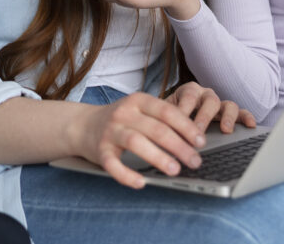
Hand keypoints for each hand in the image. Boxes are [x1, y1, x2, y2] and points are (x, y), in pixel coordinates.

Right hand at [72, 91, 207, 188]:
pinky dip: (126, 174)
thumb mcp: (139, 110)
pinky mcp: (100, 150)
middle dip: (179, 146)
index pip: (167, 111)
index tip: (201, 142)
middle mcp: (124, 113)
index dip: (186, 127)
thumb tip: (195, 140)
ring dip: (158, 157)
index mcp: (137, 101)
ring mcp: (110, 131)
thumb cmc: (121, 120)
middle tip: (195, 162)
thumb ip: (162, 119)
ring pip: (136, 142)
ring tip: (175, 170)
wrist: (82, 125)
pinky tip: (141, 183)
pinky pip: (113, 164)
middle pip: (156, 128)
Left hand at [167, 81, 256, 133]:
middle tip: (198, 132)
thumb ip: (164, 120)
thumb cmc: (170, 115)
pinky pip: (242, 113)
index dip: (184, 109)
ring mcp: (220, 103)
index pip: (188, 97)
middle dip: (204, 117)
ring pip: (228, 105)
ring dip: (227, 118)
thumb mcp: (164, 114)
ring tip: (226, 130)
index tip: (178, 123)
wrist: (174, 114)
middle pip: (210, 101)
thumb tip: (160, 135)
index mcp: (189, 91)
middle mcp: (206, 95)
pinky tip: (251, 125)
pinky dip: (247, 118)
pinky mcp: (230, 114)